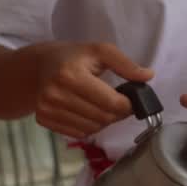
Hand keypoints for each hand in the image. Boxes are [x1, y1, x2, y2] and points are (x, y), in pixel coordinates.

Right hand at [23, 42, 153, 138]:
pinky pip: (78, 134)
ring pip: (92, 129)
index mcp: (70, 74)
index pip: (110, 103)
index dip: (127, 105)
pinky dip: (89, 127)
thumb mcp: (100, 51)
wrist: (38, 66)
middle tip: (119, 104)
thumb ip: (126, 64)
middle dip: (117, 114)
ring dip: (103, 122)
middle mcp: (55, 94)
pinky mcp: (43, 120)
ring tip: (101, 106)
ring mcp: (47, 109)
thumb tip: (148, 76)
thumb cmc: (73, 57)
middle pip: (102, 118)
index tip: (131, 100)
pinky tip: (86, 112)